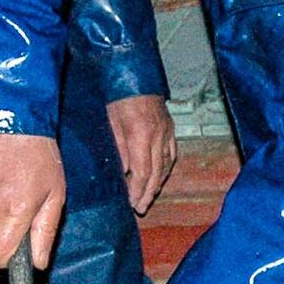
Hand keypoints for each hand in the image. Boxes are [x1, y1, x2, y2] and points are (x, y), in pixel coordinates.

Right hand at [0, 131, 65, 268]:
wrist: (12, 117)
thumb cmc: (40, 156)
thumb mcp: (55, 196)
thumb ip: (45, 232)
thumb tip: (39, 264)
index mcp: (13, 212)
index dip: (4, 260)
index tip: (14, 252)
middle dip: (4, 230)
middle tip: (20, 205)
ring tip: (8, 184)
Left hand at [105, 94, 177, 215]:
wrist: (136, 75)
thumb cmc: (118, 97)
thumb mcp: (111, 123)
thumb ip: (119, 149)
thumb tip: (125, 172)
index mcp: (141, 134)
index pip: (142, 171)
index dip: (138, 190)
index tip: (132, 202)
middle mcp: (159, 136)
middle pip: (156, 172)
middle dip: (148, 193)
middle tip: (141, 208)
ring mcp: (168, 132)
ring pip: (166, 165)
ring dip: (158, 184)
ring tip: (149, 197)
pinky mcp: (172, 128)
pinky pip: (172, 154)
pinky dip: (166, 169)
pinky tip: (160, 177)